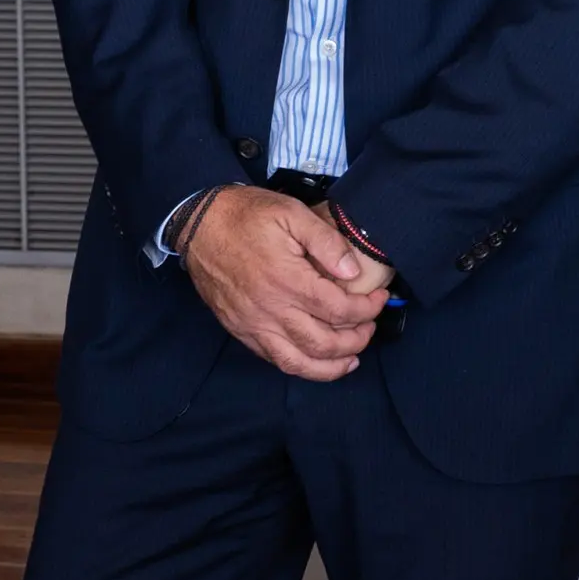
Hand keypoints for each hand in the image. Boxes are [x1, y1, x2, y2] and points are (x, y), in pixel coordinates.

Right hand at [182, 184, 383, 380]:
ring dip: (330, 366)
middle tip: (370, 327)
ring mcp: (253, 325)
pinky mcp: (240, 330)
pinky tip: (316, 360)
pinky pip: (274, 359)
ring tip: (351, 358)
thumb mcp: (291, 213)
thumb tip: (352, 272)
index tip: (380, 299)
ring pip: (298, 363)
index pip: (339, 310)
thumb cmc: (246, 215)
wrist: (199, 224)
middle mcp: (270, 310)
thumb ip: (326, 241)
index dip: (367, 309)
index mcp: (287, 280)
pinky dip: (301, 366)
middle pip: (323, 343)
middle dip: (356, 340)